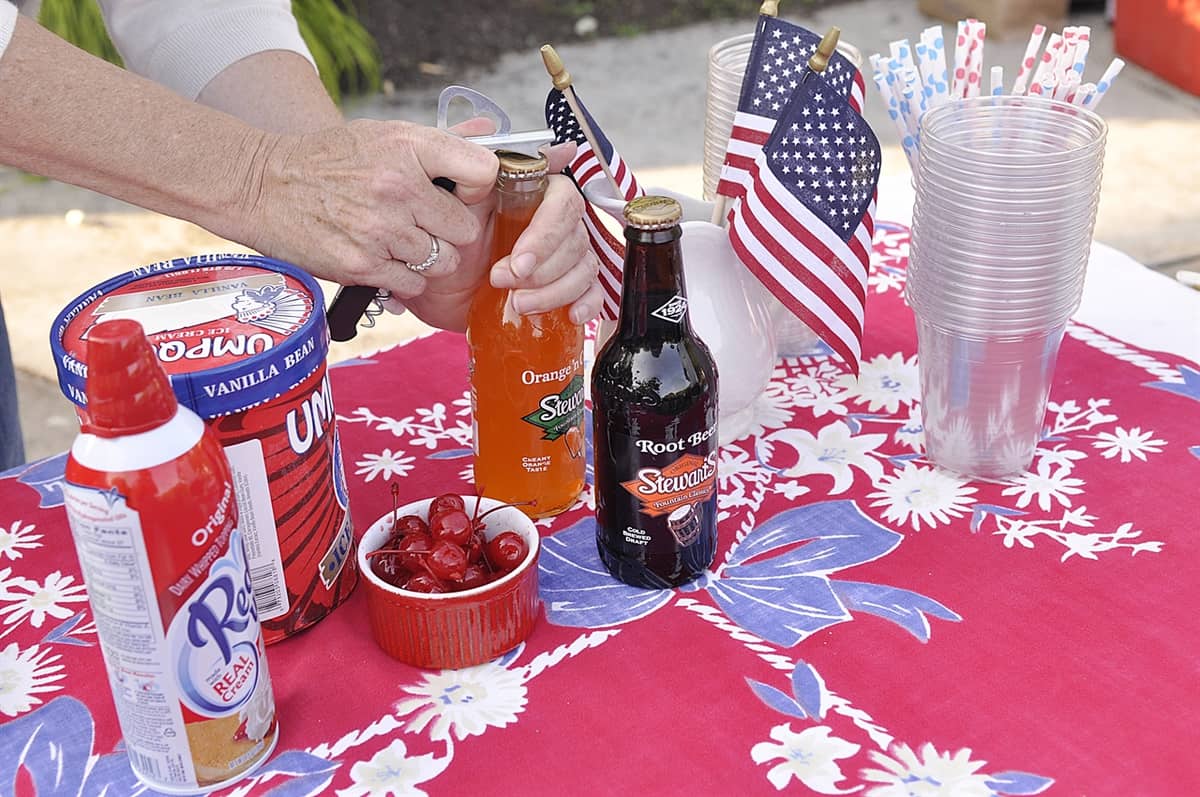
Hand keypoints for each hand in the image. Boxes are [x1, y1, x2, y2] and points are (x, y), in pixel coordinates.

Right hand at [236, 117, 497, 299]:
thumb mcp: (384, 135)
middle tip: (425, 223)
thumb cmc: (330, 159)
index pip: (483, 172)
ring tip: (399, 240)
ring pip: (441, 262)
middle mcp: (398, 188)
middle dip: (450, 231)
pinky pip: (412, 283)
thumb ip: (440, 139)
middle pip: (466, 230)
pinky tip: (382, 256)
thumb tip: (487, 128)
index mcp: (408, 147)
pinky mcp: (362, 265)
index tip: (461, 192)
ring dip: (427, 257)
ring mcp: (380, 230)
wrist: (263, 185)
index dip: (479, 188)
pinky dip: (402, 277)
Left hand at [403, 142, 601, 330]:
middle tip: (502, 281)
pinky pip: (593, 294)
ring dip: (554, 291)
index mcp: (533, 195)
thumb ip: (462, 157)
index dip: (546, 233)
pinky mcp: (560, 290)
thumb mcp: (444, 193)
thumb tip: (487, 125)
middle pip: (577, 239)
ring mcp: (560, 258)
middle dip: (543, 268)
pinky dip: (587, 304)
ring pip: (584, 269)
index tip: (517, 262)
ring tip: (517, 305)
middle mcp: (553, 224)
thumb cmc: (440, 235)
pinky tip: (571, 316)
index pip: (564, 201)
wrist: (429, 283)